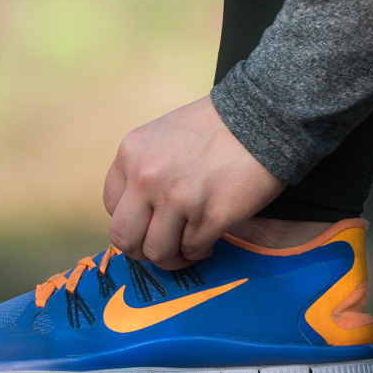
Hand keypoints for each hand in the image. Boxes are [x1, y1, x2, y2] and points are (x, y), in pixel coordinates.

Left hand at [103, 95, 285, 269]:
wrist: (262, 117)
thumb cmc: (215, 126)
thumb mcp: (161, 135)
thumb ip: (143, 168)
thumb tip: (139, 211)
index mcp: (130, 155)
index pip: (110, 207)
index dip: (131, 221)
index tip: (149, 223)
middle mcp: (146, 177)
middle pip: (124, 238)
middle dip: (142, 250)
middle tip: (163, 247)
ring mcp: (177, 198)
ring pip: (157, 252)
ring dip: (173, 256)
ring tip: (189, 245)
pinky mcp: (210, 216)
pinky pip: (192, 250)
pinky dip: (200, 250)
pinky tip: (210, 238)